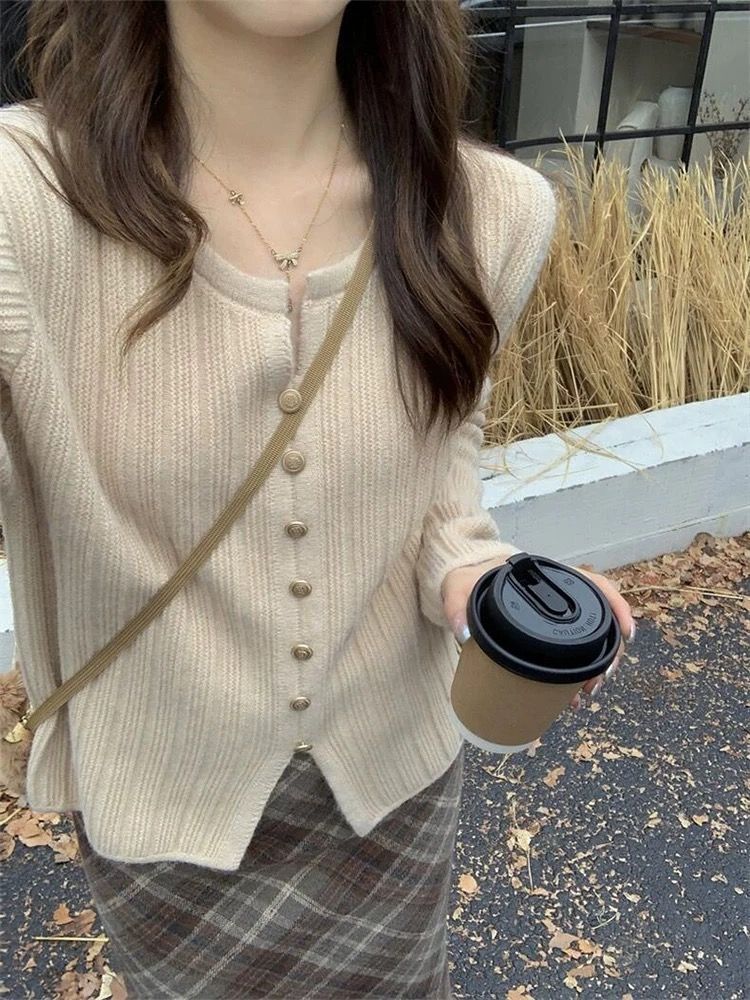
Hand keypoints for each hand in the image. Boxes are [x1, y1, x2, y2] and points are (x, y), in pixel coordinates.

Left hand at [440, 555, 636, 710]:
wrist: (461, 582)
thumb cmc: (467, 577)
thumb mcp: (458, 587)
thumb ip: (457, 606)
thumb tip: (464, 636)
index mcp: (548, 576)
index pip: (596, 585)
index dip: (617, 608)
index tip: (627, 636)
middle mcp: (559, 594)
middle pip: (600, 621)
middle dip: (607, 655)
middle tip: (597, 683)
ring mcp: (555, 615)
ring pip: (589, 640)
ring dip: (594, 669)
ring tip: (585, 695)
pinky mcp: (545, 633)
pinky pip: (571, 652)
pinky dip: (575, 675)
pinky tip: (570, 696)